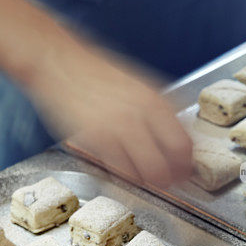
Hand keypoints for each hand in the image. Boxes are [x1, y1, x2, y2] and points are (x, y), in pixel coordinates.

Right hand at [28, 31, 192, 188]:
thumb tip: (173, 136)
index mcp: (155, 101)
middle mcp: (140, 117)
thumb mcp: (137, 84)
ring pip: (143, 173)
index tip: (185, 170)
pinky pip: (116, 171)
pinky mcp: (95, 141)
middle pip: (168, 165)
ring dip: (146, 181)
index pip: (184, 145)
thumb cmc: (95, 72)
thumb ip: (157, 110)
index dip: (186, 164)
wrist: (59, 62)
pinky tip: (122, 171)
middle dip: (171, 179)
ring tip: (144, 180)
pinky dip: (122, 176)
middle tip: (169, 184)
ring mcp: (117, 131)